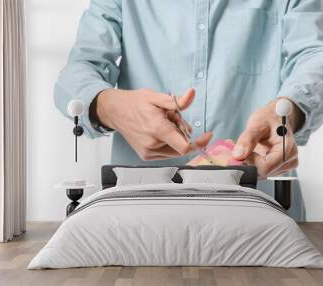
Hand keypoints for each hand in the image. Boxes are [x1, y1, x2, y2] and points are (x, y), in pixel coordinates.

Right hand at [95, 88, 212, 159]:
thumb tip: (192, 94)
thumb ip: (177, 101)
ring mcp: (148, 152)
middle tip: (172, 118)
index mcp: (157, 129)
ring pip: (175, 151)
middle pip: (182, 146)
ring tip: (163, 123)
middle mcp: (153, 144)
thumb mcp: (157, 97)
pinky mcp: (146, 156)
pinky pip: (166, 153)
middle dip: (183, 133)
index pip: (185, 146)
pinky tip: (159, 131)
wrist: (115, 111)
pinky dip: (168, 143)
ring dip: (176, 138)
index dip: (200, 143)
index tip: (207, 136)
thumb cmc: (134, 103)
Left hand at [232, 99, 301, 178]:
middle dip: (245, 163)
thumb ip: (248, 139)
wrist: (276, 117)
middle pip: (262, 172)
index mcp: (286, 148)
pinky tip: (248, 153)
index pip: (265, 167)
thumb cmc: (270, 118)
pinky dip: (251, 164)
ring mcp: (284, 166)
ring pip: (259, 173)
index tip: (237, 153)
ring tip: (242, 148)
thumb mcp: (257, 122)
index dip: (248, 163)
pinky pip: (260, 171)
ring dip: (247, 163)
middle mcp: (289, 160)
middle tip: (234, 150)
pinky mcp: (278, 168)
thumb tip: (238, 155)